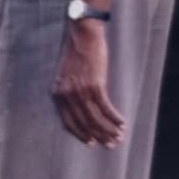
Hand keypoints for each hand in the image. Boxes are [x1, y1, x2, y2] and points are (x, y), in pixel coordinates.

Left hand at [51, 20, 124, 146]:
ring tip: (119, 137)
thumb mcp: (65, 74)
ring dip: (108, 130)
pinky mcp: (95, 85)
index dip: (81, 134)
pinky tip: (122, 123)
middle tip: (110, 144)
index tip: (91, 142)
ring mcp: (80, 91)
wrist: (81, 34)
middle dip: (98, 136)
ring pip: (95, 118)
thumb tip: (79, 106)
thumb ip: (68, 90)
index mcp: (57, 94)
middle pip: (83, 123)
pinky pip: (105, 107)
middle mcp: (66, 95)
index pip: (68, 122)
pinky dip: (114, 118)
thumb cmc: (75, 52)